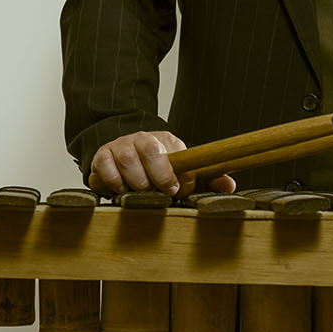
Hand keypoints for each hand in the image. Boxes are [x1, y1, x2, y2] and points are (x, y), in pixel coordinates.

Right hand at [90, 131, 235, 195]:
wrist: (123, 153)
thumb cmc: (157, 169)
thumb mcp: (183, 173)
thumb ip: (206, 180)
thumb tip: (229, 185)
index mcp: (167, 142)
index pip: (175, 152)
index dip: (177, 173)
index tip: (178, 189)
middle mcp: (144, 139)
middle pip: (150, 149)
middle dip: (157, 174)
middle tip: (161, 192)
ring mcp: (122, 146)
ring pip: (127, 158)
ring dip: (135, 180)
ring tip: (141, 191)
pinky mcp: (103, 155)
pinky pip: (105, 165)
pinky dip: (113, 180)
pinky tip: (121, 189)